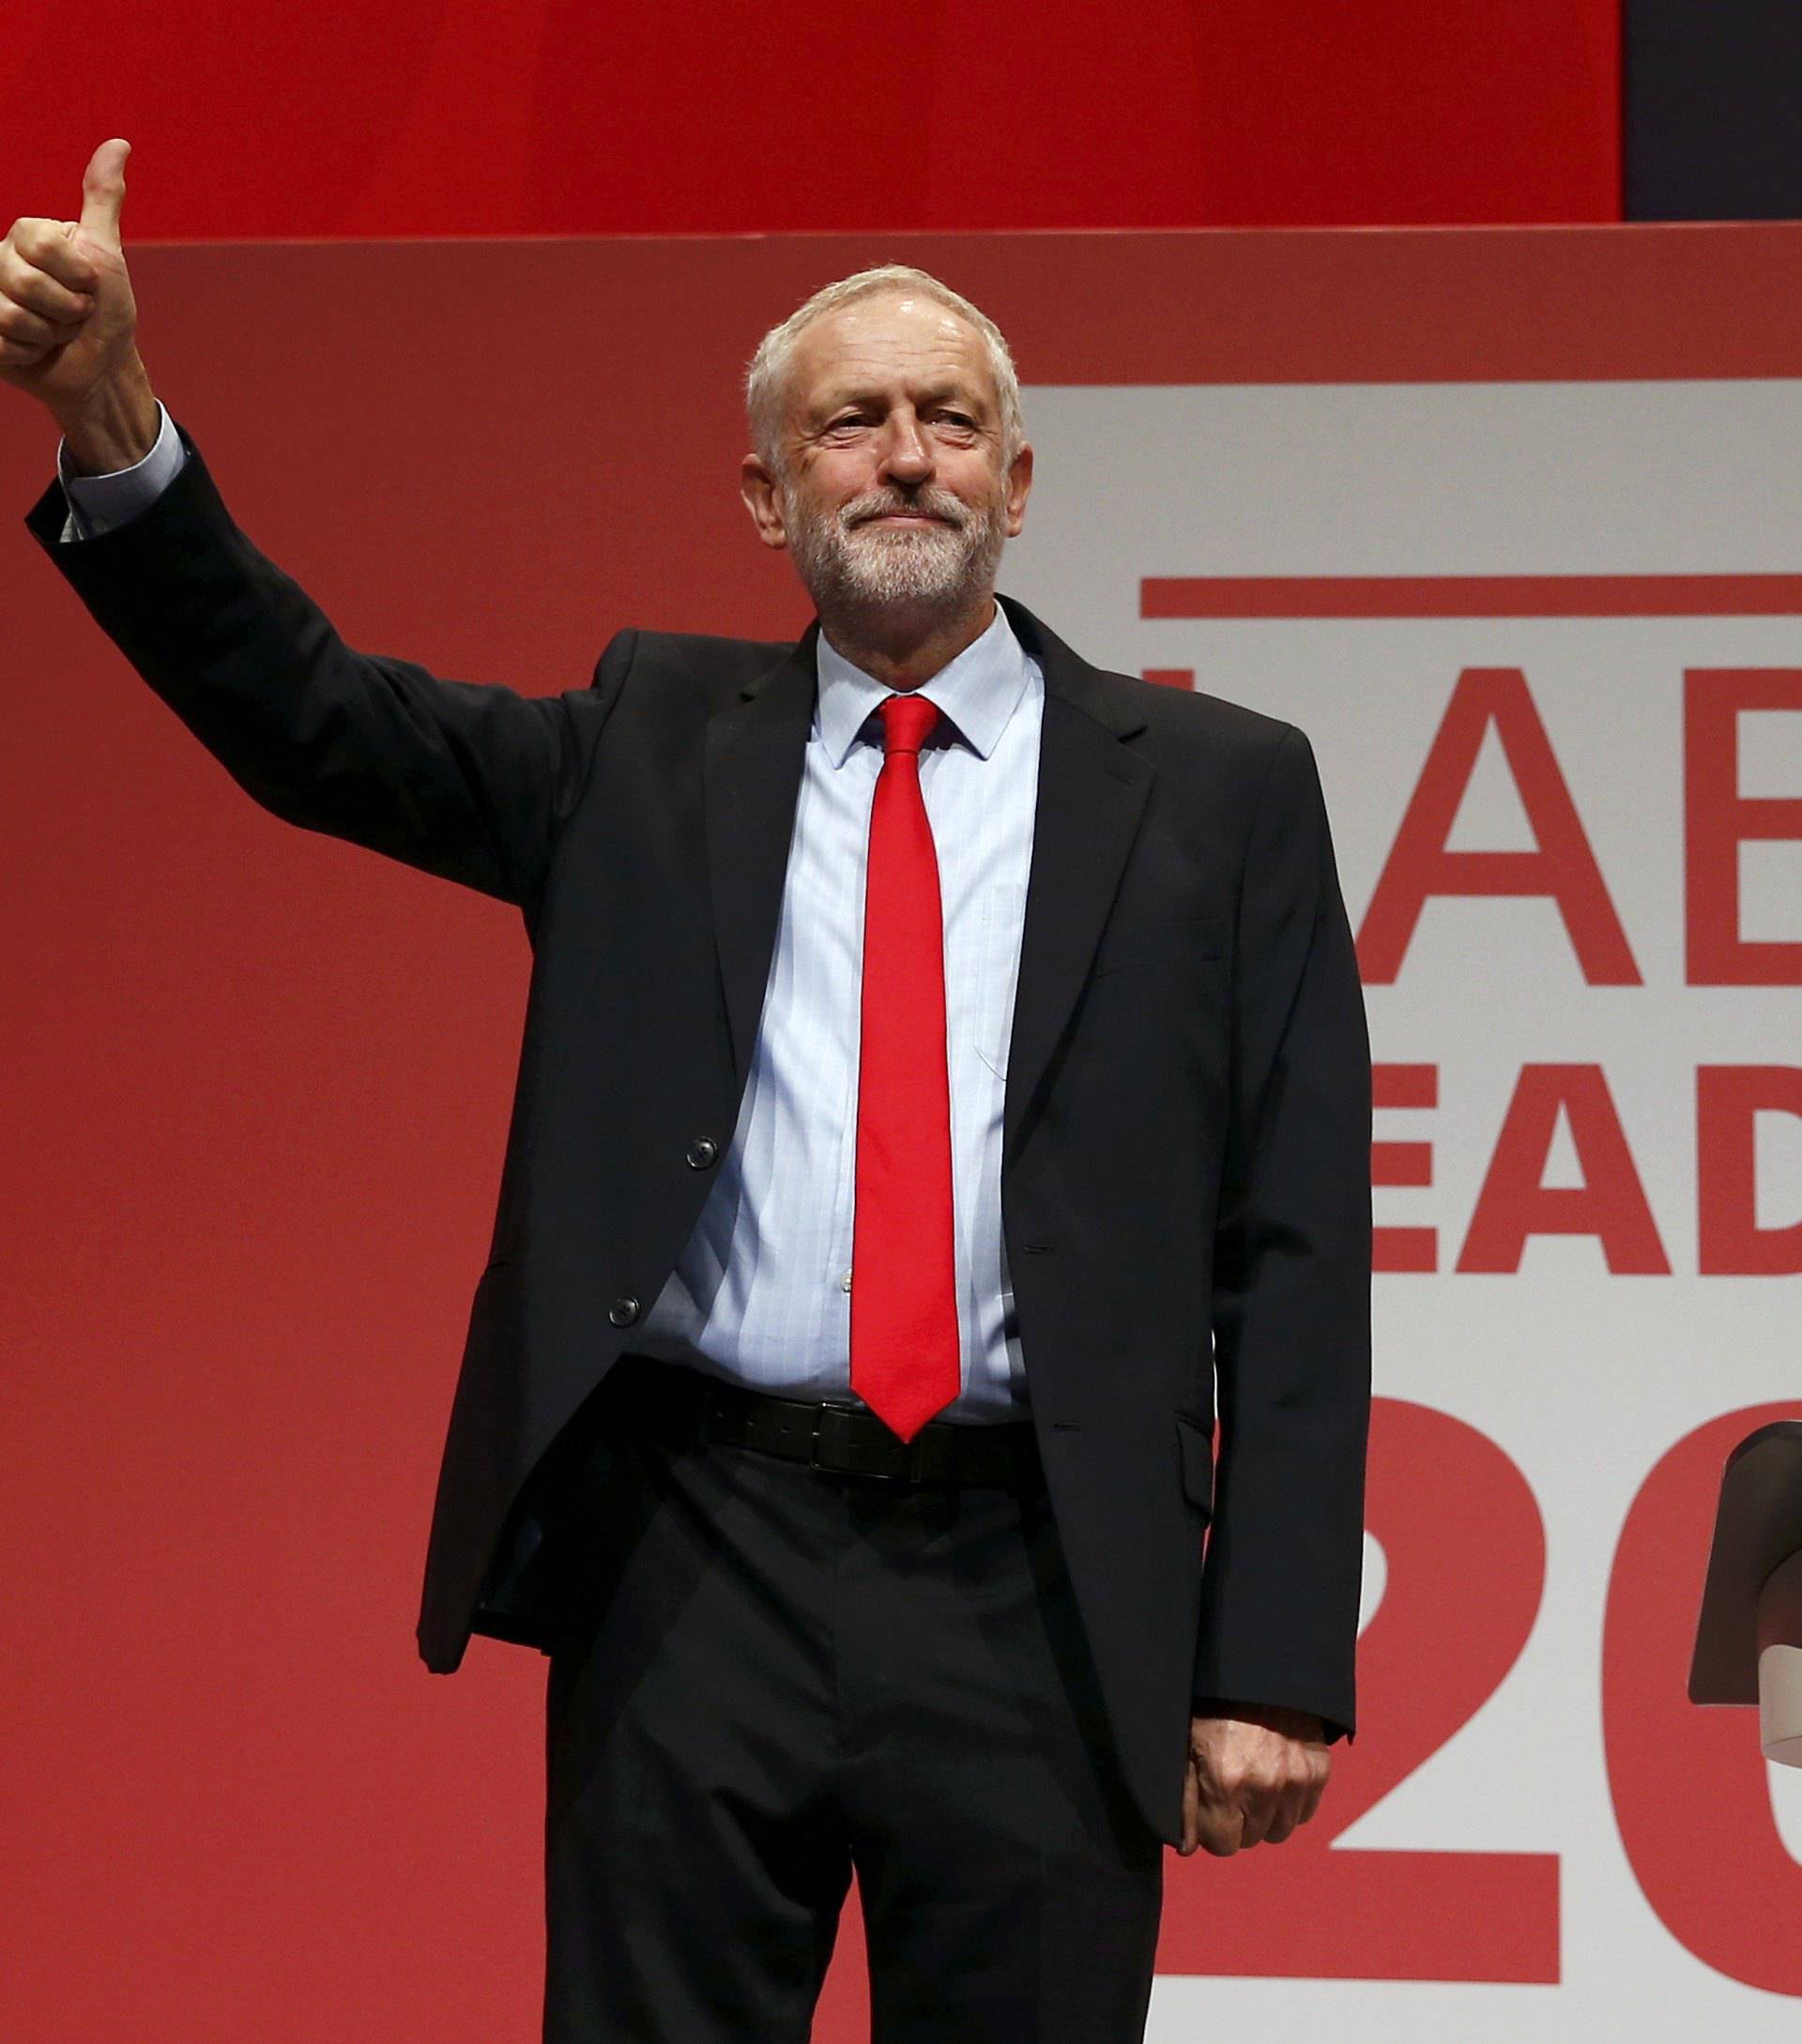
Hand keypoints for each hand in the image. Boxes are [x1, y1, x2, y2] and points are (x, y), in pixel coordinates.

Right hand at [1, 138, 155, 468]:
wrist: (102, 367)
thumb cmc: (107, 310)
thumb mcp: (106, 255)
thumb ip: (102, 200)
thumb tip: (120, 144)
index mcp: (27, 236)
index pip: (39, 244)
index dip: (76, 274)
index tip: (90, 284)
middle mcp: (1, 261)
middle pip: (23, 282)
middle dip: (66, 309)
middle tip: (76, 314)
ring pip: (11, 316)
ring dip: (49, 335)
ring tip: (57, 333)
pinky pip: (3, 345)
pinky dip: (30, 355)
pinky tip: (37, 351)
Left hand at [1179, 1702, 1330, 1856]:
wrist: (1256, 1670)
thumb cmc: (1212, 1706)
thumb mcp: (1186, 1748)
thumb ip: (1185, 1802)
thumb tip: (1186, 1848)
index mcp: (1226, 1781)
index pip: (1223, 1845)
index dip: (1212, 1827)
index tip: (1210, 1806)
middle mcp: (1266, 1786)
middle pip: (1251, 1840)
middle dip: (1237, 1821)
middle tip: (1230, 1788)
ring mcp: (1297, 1779)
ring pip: (1279, 1830)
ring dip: (1265, 1815)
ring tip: (1252, 1781)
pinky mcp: (1319, 1770)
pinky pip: (1304, 1813)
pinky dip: (1290, 1802)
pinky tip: (1275, 1775)